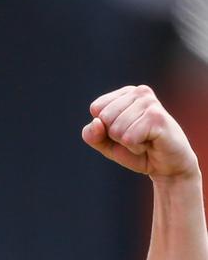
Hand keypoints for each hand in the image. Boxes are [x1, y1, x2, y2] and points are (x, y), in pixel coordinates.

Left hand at [82, 85, 197, 180]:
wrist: (166, 167)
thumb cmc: (136, 151)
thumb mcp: (105, 143)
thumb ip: (91, 134)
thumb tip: (97, 122)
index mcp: (126, 93)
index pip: (96, 108)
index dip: (104, 128)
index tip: (124, 131)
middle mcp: (139, 92)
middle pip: (104, 118)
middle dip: (116, 136)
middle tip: (136, 137)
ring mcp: (150, 103)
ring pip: (116, 130)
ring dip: (128, 143)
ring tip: (144, 140)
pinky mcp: (157, 118)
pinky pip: (129, 138)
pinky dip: (136, 148)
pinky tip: (150, 144)